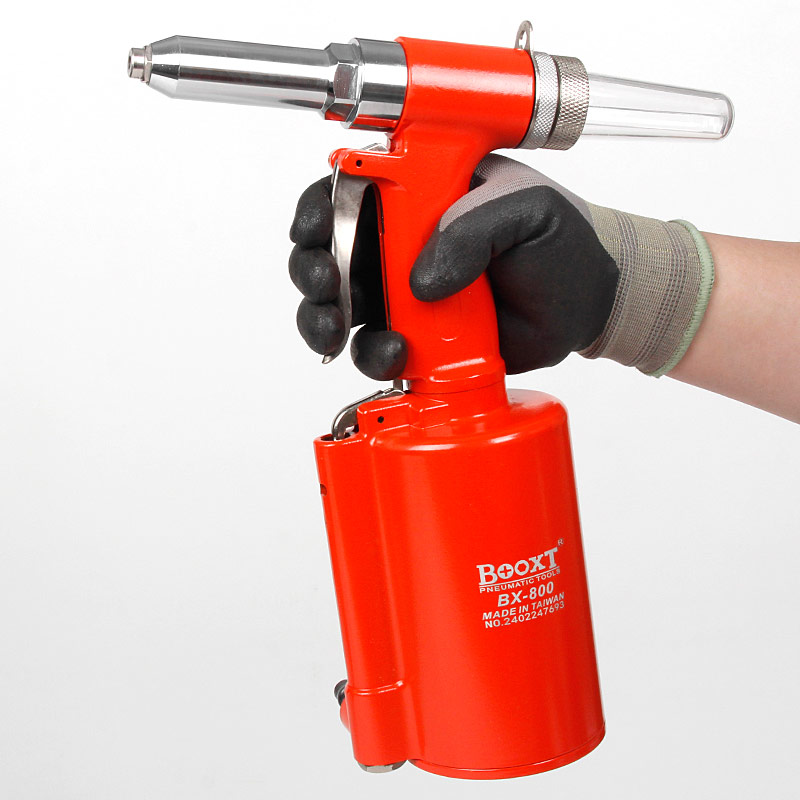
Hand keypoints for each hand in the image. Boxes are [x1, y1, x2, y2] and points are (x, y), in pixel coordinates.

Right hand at [289, 155, 618, 378]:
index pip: (350, 188)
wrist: (585, 303)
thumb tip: (420, 281)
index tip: (317, 227)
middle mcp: (400, 241)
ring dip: (326, 319)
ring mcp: (403, 293)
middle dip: (313, 270)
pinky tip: (395, 353)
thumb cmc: (558, 241)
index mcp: (419, 193)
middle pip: (327, 251)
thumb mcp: (524, 211)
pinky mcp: (416, 336)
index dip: (320, 206)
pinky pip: (373, 347)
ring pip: (339, 306)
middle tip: (327, 286)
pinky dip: (370, 354)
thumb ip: (471, 229)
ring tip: (343, 330)